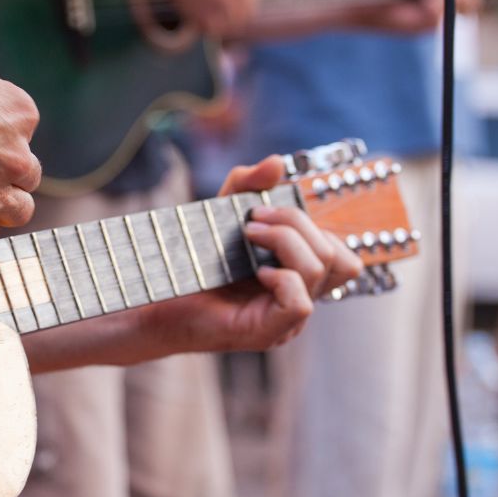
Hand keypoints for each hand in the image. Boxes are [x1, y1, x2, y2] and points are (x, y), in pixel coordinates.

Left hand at [135, 156, 361, 352]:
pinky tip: (256, 271)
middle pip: (335, 255)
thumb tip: (277, 163)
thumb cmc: (190, 263)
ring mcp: (286, 321)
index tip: (263, 210)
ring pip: (320, 270)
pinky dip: (282, 279)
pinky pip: (300, 304)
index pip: (342, 253)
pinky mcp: (267, 333)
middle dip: (295, 223)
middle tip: (251, 220)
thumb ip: (247, 186)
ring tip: (247, 236)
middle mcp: (300, 298)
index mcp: (299, 276)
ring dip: (285, 241)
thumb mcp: (221, 214)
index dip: (313, 224)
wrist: (155, 301)